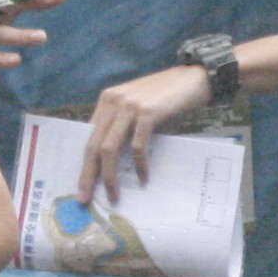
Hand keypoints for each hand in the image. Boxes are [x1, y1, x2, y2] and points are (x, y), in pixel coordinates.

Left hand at [79, 62, 214, 205]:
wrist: (195, 77)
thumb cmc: (167, 98)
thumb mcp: (137, 109)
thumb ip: (123, 128)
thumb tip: (113, 164)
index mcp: (106, 101)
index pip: (88, 137)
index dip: (84, 164)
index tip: (82, 187)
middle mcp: (113, 102)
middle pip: (93, 145)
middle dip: (88, 175)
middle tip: (86, 199)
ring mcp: (129, 106)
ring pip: (109, 148)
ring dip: (110, 175)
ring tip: (115, 195)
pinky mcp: (147, 112)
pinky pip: (137, 145)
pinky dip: (139, 164)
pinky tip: (143, 178)